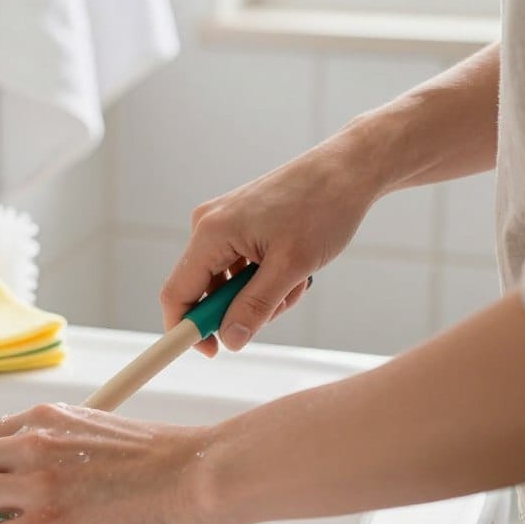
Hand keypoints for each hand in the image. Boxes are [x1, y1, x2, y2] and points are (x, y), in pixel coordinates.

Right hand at [161, 141, 379, 355]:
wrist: (347, 170)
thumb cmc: (322, 208)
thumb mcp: (291, 267)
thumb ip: (255, 306)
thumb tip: (229, 340)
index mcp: (211, 232)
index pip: (178, 293)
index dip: (187, 330)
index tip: (211, 354)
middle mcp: (208, 225)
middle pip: (205, 290)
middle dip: (241, 308)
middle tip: (282, 304)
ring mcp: (223, 222)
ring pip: (228, 283)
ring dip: (260, 295)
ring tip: (298, 280)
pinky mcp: (239, 223)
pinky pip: (240, 267)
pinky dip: (265, 278)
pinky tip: (294, 267)